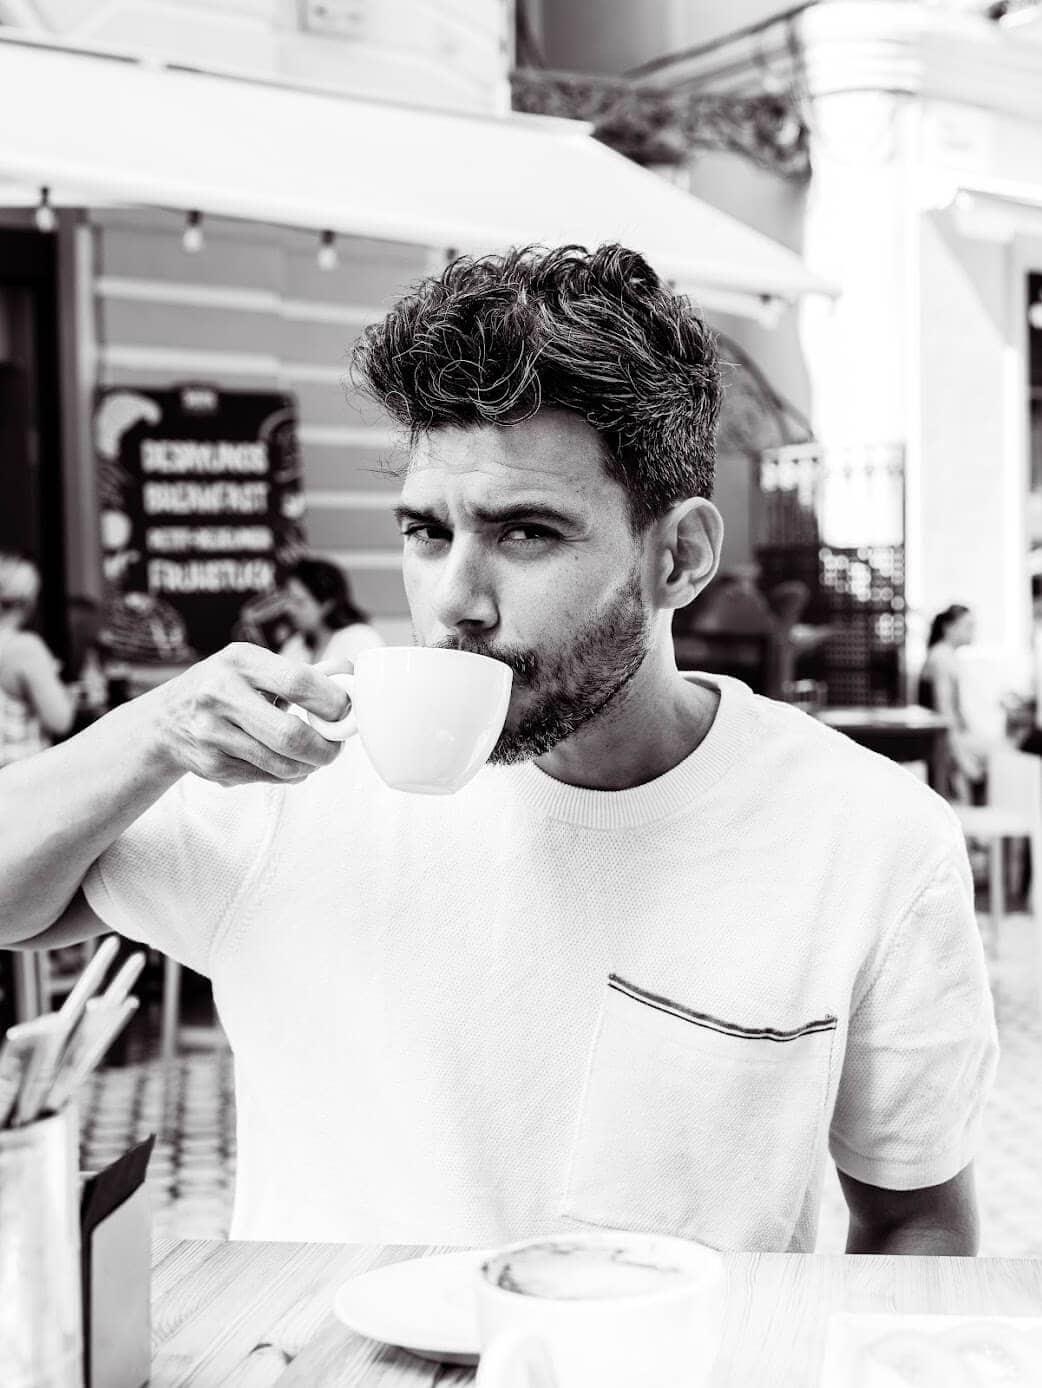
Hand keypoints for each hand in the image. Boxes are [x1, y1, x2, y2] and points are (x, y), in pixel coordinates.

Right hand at [146, 642, 349, 786]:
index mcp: (240, 660)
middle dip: (326, 748)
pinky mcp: (211, 766)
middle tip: (335, 748)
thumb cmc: (224, 688)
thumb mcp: (254, 666)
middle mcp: (220, 694)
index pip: (298, 682)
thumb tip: (350, 675)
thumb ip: (302, 674)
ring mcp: (212, 733)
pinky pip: (266, 778)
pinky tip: (282, 762)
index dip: (331, 702)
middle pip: (291, 735)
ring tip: (312, 756)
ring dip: (309, 765)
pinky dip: (286, 775)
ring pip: (282, 764)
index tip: (345, 712)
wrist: (164, 721)